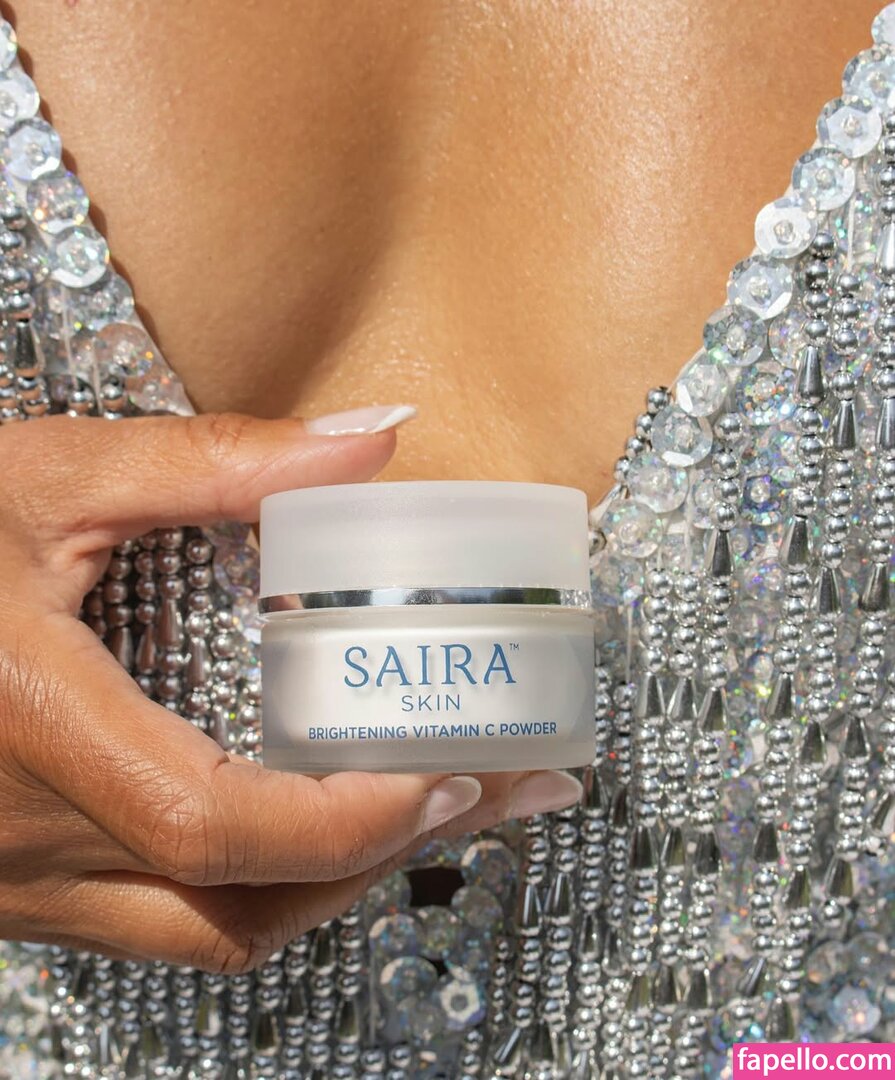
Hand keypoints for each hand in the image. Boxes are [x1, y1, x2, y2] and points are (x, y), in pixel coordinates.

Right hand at [0, 411, 581, 971]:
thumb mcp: (49, 476)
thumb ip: (218, 460)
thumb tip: (376, 440)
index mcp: (28, 729)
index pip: (216, 828)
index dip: (353, 821)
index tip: (461, 776)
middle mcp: (17, 843)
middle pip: (238, 910)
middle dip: (384, 859)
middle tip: (492, 793)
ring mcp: (12, 885)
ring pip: (207, 935)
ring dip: (331, 882)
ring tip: (426, 807)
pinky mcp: (17, 887)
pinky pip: (164, 921)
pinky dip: (261, 885)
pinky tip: (316, 825)